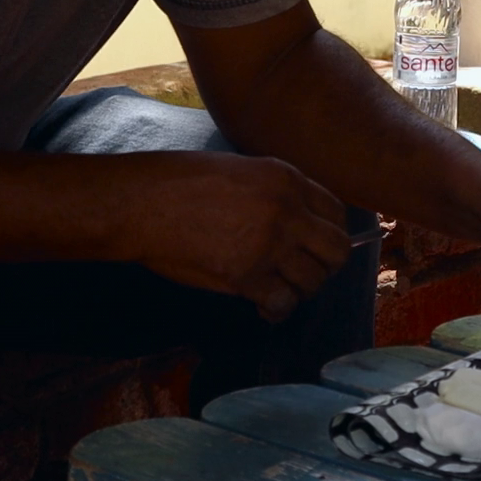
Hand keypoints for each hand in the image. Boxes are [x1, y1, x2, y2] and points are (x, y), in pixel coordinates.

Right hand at [124, 153, 349, 321]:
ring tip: (280, 290)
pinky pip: (284, 303)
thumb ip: (277, 191)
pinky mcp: (247, 276)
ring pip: (314, 280)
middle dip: (326, 266)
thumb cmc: (180, 182)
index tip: (317, 245)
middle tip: (305, 272)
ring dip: (300, 290)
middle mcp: (288, 211)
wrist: (142, 203)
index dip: (331, 232)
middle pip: (337, 250)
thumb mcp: (242, 169)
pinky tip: (265, 307)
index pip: (338, 212)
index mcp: (287, 179)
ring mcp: (270, 245)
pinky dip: (278, 310)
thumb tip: (300, 219)